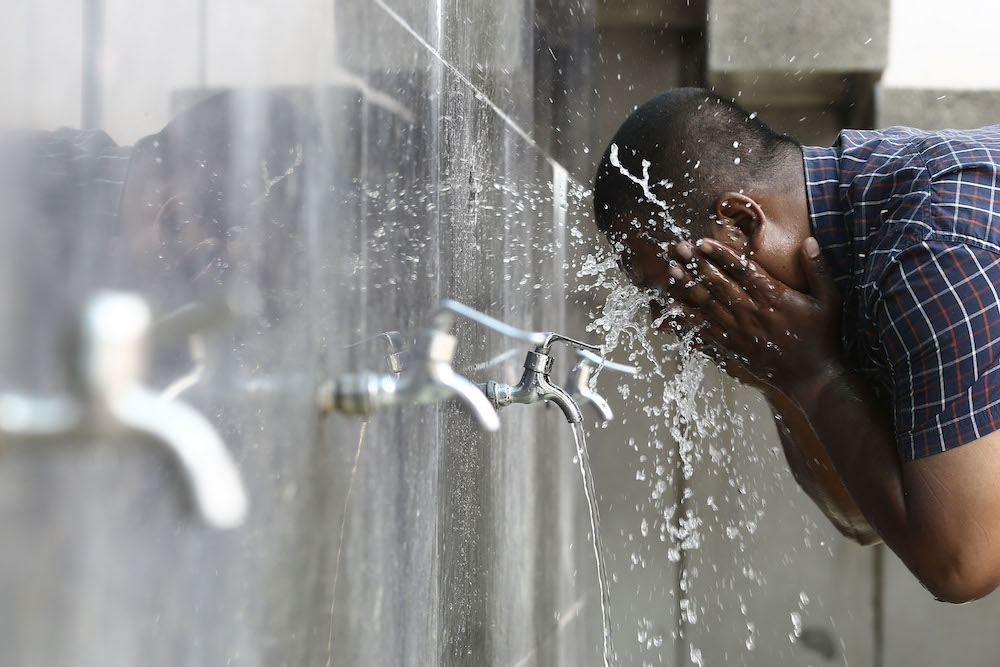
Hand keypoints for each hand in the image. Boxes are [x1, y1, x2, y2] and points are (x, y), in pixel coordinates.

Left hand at [653, 236, 841, 398]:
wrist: (811, 376)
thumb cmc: (821, 336)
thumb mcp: (828, 300)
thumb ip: (818, 270)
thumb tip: (810, 241)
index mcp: (773, 297)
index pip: (742, 270)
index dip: (720, 254)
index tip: (702, 242)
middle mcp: (752, 312)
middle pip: (719, 284)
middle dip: (697, 264)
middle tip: (678, 248)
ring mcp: (740, 331)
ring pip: (708, 305)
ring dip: (688, 287)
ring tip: (672, 271)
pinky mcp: (732, 346)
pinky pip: (705, 330)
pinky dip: (688, 319)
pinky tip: (672, 307)